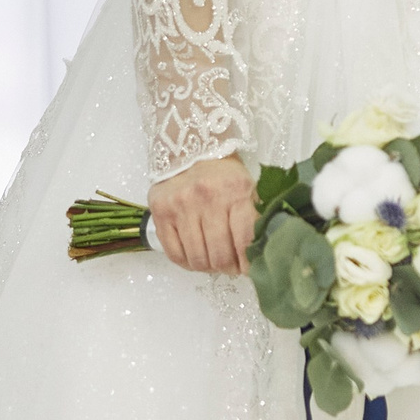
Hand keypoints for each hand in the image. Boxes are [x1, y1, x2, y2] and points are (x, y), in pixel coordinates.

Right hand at [148, 152, 255, 275]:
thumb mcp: (248, 189)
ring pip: (196, 258)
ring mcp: (180, 206)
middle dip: (228, 268)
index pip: (244, 241)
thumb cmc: (223, 175)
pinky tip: (196, 259)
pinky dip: (187, 263)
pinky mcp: (160, 213)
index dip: (247, 263)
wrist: (190, 150)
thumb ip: (255, 220)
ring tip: (214, 263)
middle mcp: (206, 198)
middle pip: (219, 255)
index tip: (248, 269)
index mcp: (235, 191)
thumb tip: (260, 256)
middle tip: (231, 268)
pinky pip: (174, 253)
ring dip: (208, 268)